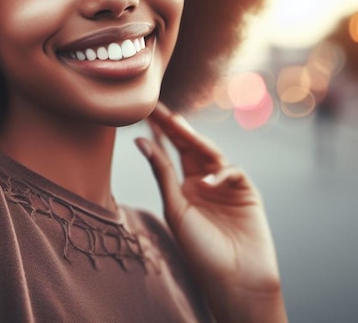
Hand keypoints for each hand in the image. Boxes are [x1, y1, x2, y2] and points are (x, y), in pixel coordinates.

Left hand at [135, 102, 286, 321]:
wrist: (235, 281)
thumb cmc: (200, 251)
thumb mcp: (175, 209)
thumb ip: (162, 173)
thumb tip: (140, 140)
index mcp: (183, 186)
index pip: (169, 151)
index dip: (158, 131)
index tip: (145, 111)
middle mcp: (203, 180)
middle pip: (188, 146)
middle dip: (174, 126)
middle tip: (158, 106)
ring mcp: (225, 185)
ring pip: (210, 153)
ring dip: (194, 139)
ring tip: (176, 124)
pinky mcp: (247, 191)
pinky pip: (233, 172)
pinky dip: (222, 173)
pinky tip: (209, 181)